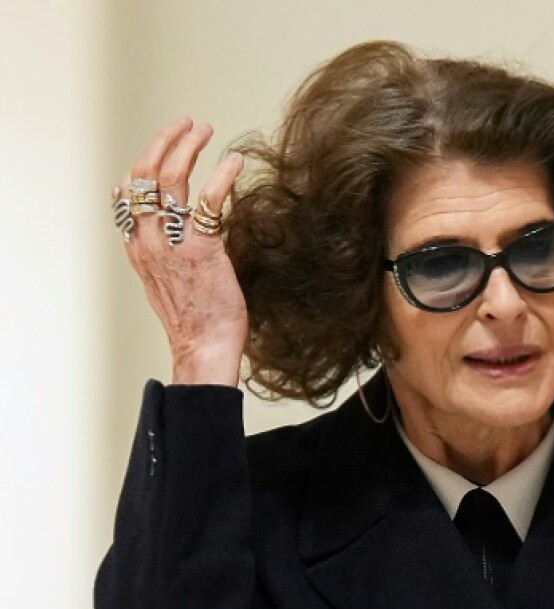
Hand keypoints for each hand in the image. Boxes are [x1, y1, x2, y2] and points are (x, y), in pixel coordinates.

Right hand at [122, 117, 246, 385]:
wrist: (204, 347)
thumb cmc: (194, 317)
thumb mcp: (164, 279)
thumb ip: (162, 250)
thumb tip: (172, 227)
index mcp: (137, 246)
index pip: (127, 191)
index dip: (144, 161)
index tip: (164, 143)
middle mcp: (148, 240)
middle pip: (145, 174)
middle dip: (164, 141)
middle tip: (187, 125)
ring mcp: (173, 243)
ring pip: (170, 179)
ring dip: (188, 147)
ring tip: (206, 131)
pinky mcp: (203, 249)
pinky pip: (209, 201)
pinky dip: (222, 175)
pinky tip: (234, 161)